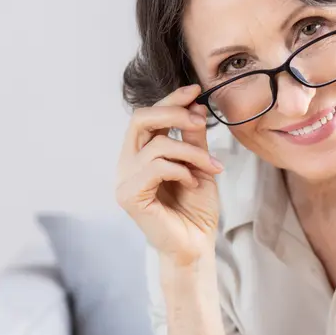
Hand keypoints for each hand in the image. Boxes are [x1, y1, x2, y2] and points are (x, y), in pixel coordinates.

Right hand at [115, 84, 224, 263]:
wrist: (196, 244)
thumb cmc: (196, 209)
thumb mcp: (199, 165)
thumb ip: (193, 138)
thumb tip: (195, 105)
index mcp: (139, 154)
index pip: (147, 116)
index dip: (170, 100)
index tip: (195, 90)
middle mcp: (126, 164)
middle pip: (140, 119)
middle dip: (174, 114)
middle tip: (201, 121)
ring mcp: (124, 180)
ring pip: (157, 145)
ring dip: (192, 153)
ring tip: (211, 168)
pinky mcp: (129, 195)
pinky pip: (157, 167)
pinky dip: (182, 170)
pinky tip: (192, 182)